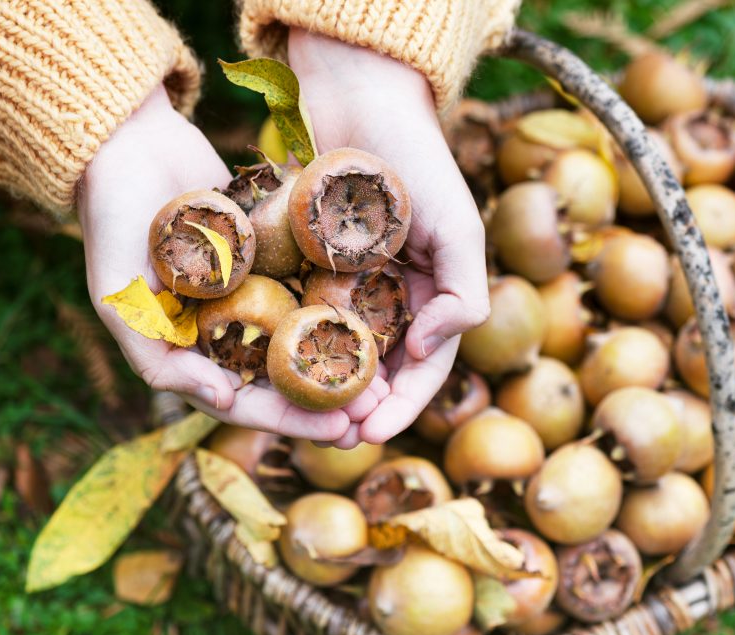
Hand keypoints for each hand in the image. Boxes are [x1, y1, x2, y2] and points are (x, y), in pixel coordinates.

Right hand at [79, 85, 368, 439]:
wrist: (129, 142)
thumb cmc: (111, 222)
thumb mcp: (117, 298)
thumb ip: (157, 358)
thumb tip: (222, 401)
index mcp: (190, 350)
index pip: (245, 401)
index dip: (291, 421)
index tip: (339, 430)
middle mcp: (225, 327)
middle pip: (283, 378)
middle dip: (327, 401)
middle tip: (374, 414)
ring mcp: (251, 291)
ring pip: (303, 337)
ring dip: (341, 361)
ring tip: (387, 377)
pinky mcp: (272, 254)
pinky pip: (310, 285)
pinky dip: (340, 303)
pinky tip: (381, 316)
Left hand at [289, 29, 489, 445]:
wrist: (358, 98)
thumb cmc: (416, 160)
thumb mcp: (457, 225)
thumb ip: (462, 291)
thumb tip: (427, 351)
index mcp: (432, 294)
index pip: (425, 367)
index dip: (404, 405)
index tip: (373, 430)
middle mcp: (392, 295)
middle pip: (378, 369)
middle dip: (361, 406)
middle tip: (334, 437)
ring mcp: (349, 283)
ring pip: (337, 351)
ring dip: (325, 387)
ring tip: (303, 414)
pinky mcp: (308, 265)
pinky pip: (301, 314)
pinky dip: (293, 345)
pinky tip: (271, 368)